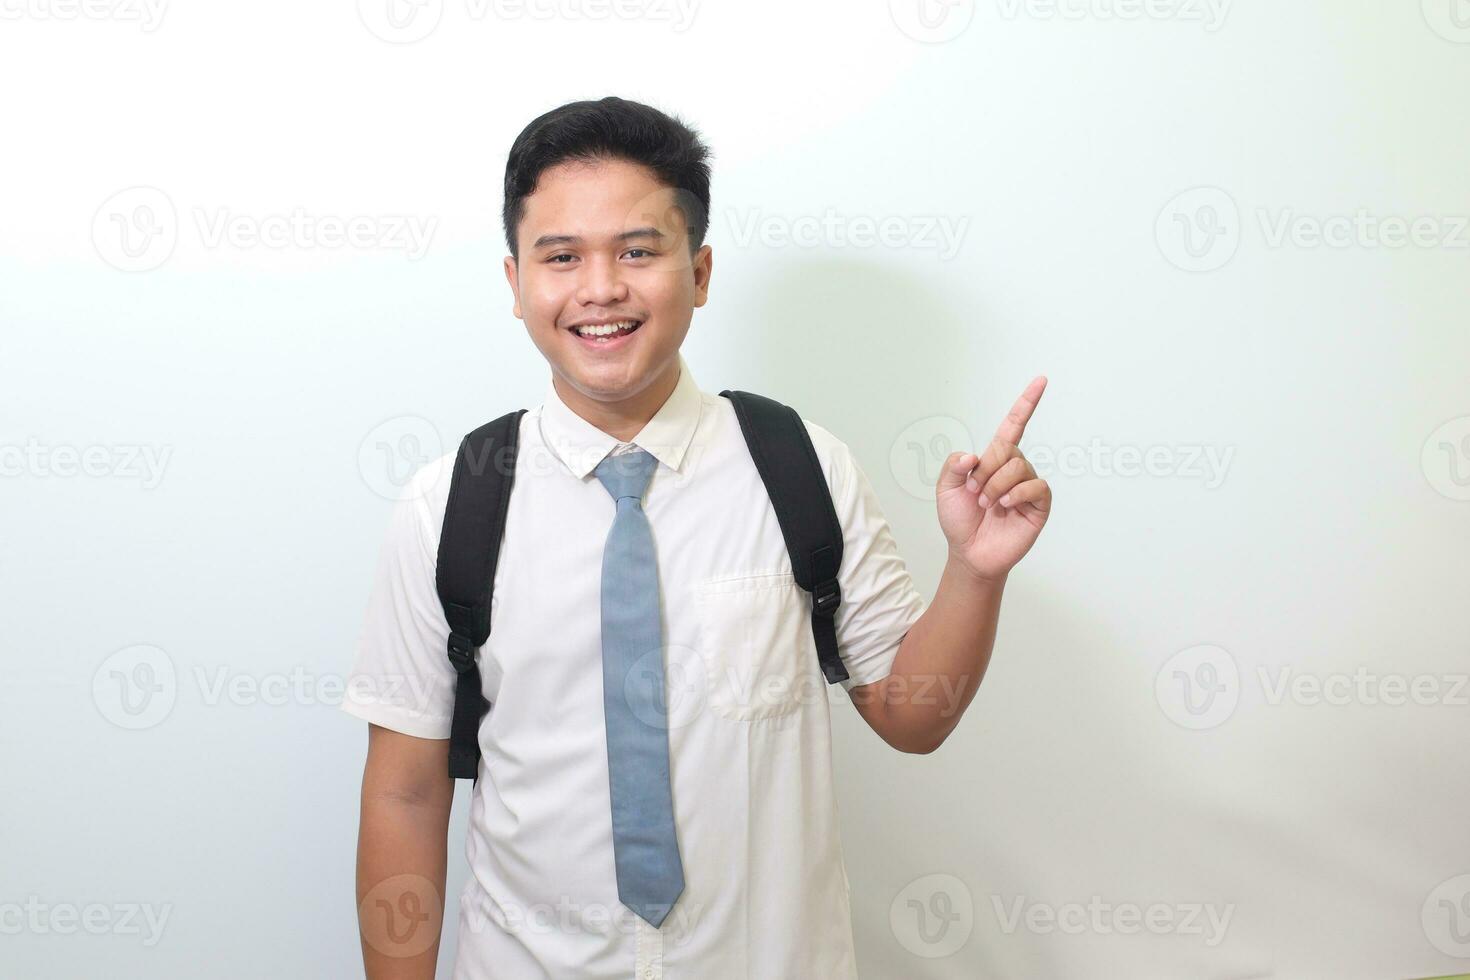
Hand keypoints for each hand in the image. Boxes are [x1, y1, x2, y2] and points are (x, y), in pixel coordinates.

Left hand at [935, 377, 1051, 582]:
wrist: (969, 553)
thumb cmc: (959, 521)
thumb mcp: (945, 489)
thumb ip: (953, 466)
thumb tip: (974, 456)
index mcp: (994, 460)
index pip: (1014, 425)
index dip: (1026, 403)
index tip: (1041, 380)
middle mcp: (1015, 469)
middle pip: (1007, 449)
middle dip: (985, 471)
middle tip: (975, 493)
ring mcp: (1028, 487)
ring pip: (1018, 467)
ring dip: (996, 486)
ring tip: (988, 505)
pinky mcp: (1039, 506)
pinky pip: (1035, 486)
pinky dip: (1015, 494)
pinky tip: (1005, 507)